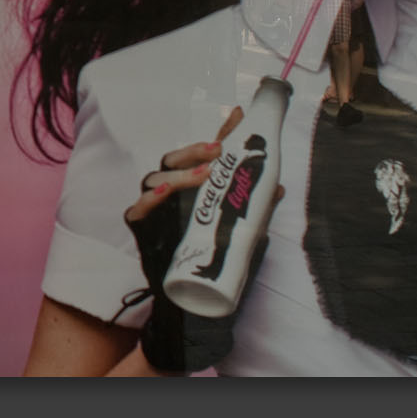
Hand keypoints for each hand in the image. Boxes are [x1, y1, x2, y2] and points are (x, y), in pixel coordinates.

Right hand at [124, 106, 275, 373]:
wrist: (189, 303)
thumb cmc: (215, 264)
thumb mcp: (243, 236)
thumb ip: (256, 212)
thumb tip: (278, 187)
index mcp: (196, 189)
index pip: (206, 154)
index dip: (221, 133)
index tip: (237, 114)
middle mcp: (173, 192)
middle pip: (175, 159)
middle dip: (196, 149)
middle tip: (218, 149)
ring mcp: (155, 208)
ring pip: (156, 177)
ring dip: (179, 171)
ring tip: (203, 173)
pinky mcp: (142, 228)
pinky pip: (138, 209)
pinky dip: (150, 199)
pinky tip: (164, 192)